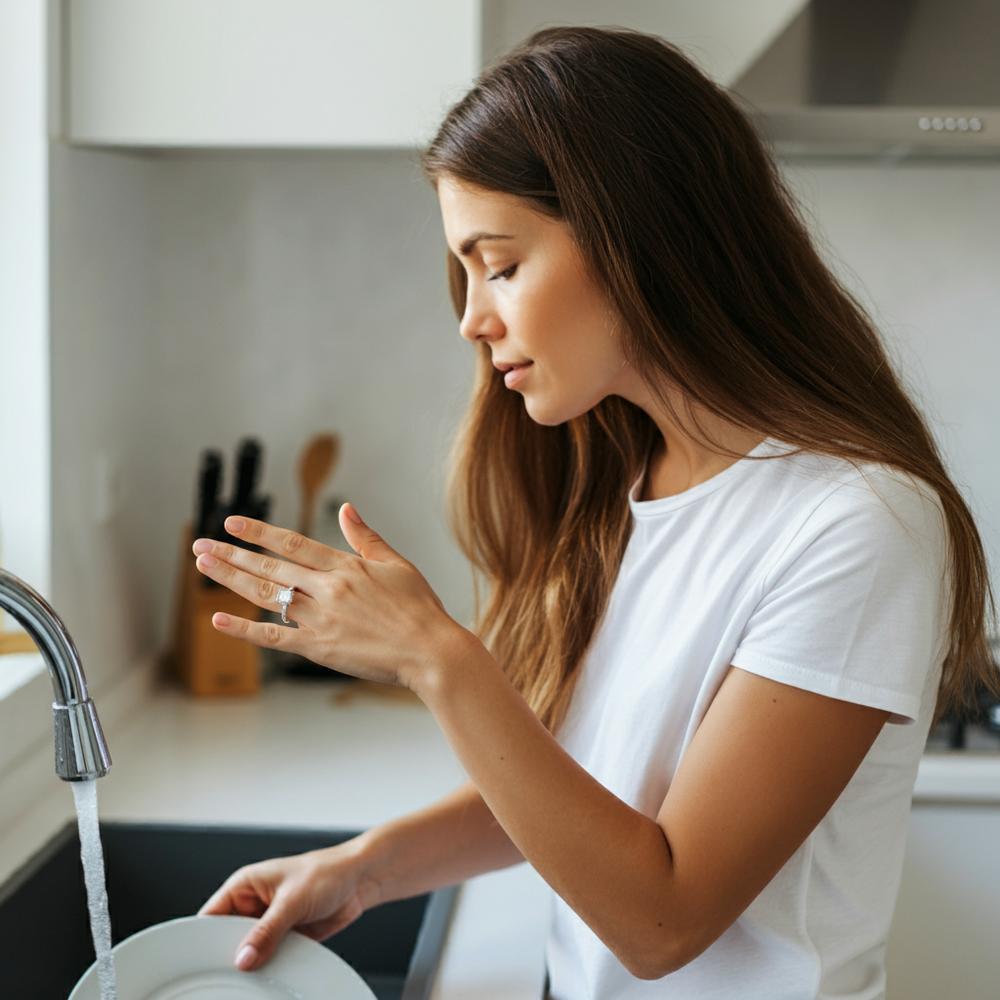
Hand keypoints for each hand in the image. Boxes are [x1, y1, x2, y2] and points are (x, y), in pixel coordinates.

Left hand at [190, 503, 466, 689]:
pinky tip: (218, 619)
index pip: (292, 544)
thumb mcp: (397, 564)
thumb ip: (366, 538)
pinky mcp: (318, 648)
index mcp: (345, 567)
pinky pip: (273, 638)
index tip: (232, 522)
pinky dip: (244, 629)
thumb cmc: (420, 608)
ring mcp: (320, 619)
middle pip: (269, 568)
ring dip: (231, 580)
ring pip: (266, 597)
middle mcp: (327, 589)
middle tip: (200, 545)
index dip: (259, 532)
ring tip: (204, 567)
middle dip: (232, 555)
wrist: (430, 651)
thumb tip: (347, 508)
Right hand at [197, 840, 379, 970]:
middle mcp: (252, 905)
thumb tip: (243, 958)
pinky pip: (269, 958)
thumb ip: (267, 931)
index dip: (204, 940)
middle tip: (229, 977)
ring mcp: (268, 923)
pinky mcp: (285, 938)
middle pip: (227, 939)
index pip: (211, 917)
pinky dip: (269, 969)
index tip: (201, 964)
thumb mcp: (292, 900)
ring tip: (250, 980)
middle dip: (230, 956)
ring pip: (248, 952)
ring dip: (252, 964)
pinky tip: (269, 979)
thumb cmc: (327, 872)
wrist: (360, 880)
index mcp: (244, 886)